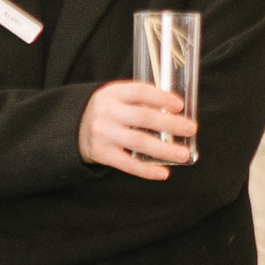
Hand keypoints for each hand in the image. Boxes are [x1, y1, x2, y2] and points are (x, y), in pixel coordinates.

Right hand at [79, 79, 194, 178]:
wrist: (74, 128)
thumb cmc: (106, 112)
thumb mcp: (117, 97)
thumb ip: (140, 100)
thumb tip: (174, 112)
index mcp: (112, 94)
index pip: (140, 91)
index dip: (161, 98)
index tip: (179, 105)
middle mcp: (107, 112)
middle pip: (143, 117)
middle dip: (170, 123)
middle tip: (190, 129)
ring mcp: (103, 134)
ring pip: (139, 142)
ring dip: (164, 149)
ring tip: (183, 154)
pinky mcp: (102, 154)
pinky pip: (128, 164)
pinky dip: (147, 170)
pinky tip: (163, 173)